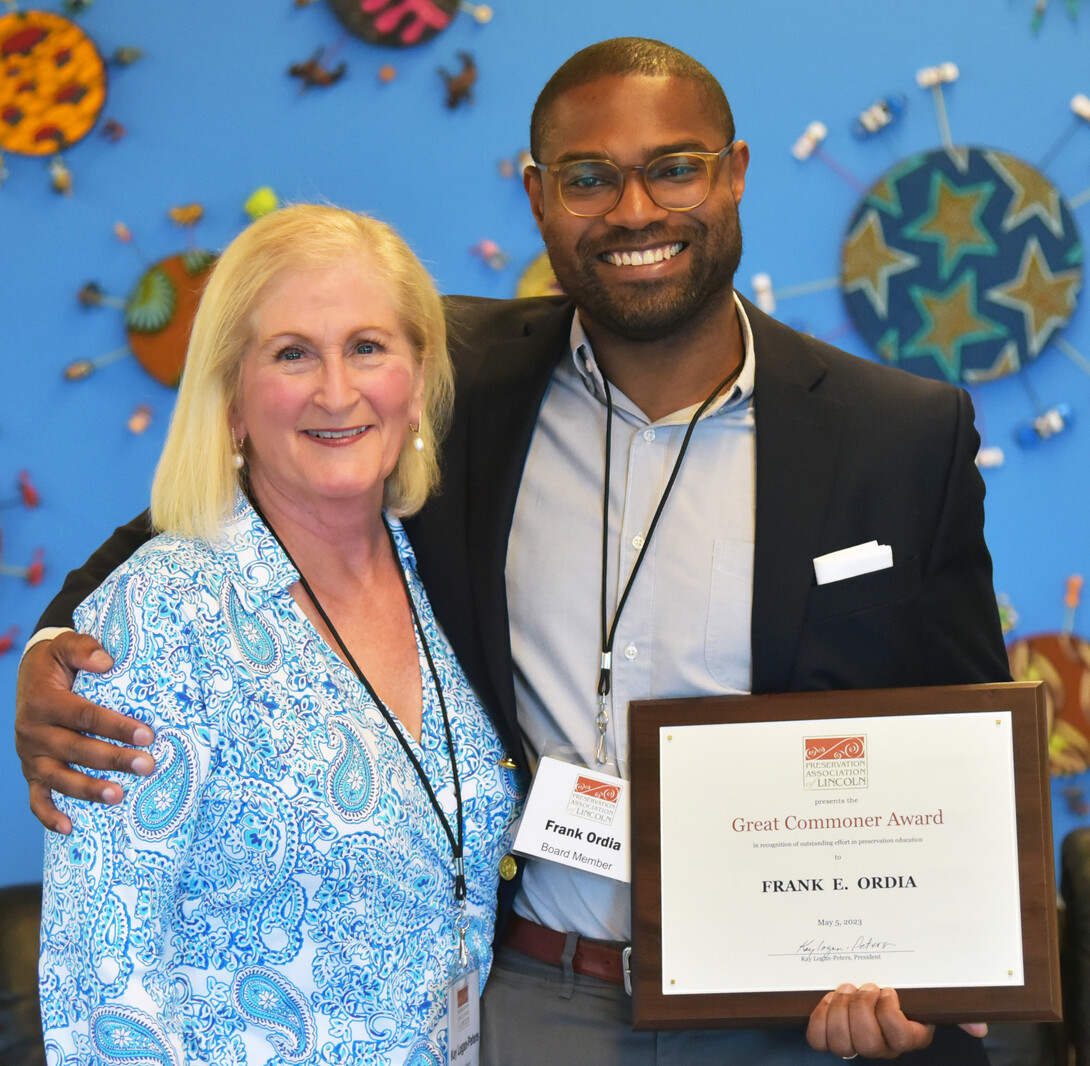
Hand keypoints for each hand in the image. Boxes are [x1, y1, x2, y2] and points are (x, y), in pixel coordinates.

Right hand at [15, 633, 155, 833]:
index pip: (84, 716)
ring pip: (57, 778)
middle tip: (147, 766)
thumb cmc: (58, 661)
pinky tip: (69, 828)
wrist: (31, 675)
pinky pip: (36, 797)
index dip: (116, 726)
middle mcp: (32, 731)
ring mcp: (30, 755)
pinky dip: (48, 815)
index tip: (147, 735)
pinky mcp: (30, 770)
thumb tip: (106, 661)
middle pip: (75, 749)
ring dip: (87, 789)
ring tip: (118, 796)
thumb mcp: (66, 645)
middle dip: (112, 759)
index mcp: (44, 701)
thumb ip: (84, 648)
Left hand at [806, 984, 986, 1058]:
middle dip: (861, 1008)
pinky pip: (818, 1040)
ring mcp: (855, 1045)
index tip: (888, 990)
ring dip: (840, 1011)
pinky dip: (820, 1017)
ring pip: (841, 1043)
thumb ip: (957, 1014)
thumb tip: (979, 1027)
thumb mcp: (932, 1003)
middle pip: (867, 1042)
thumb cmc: (906, 998)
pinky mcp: (830, 1037)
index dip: (889, 1014)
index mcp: (908, 1038)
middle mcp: (882, 1048)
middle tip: (864, 986)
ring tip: (846, 990)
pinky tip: (829, 1000)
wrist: (875, 992)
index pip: (899, 1039)